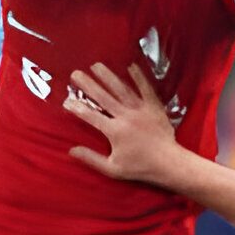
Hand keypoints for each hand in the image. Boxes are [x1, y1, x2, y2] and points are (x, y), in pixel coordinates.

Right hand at [65, 63, 184, 184]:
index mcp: (114, 131)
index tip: (66, 101)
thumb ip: (91, 158)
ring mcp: (141, 110)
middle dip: (88, 85)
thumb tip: (71, 151)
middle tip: (75, 73)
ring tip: (96, 65)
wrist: (169, 163)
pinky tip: (130, 65)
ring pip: (122, 89)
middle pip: (103, 97)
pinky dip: (138, 77)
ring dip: (108, 76)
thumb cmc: (140, 167)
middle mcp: (126, 116)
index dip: (77, 108)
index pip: (91, 116)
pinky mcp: (154, 107)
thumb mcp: (113, 169)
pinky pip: (145, 89)